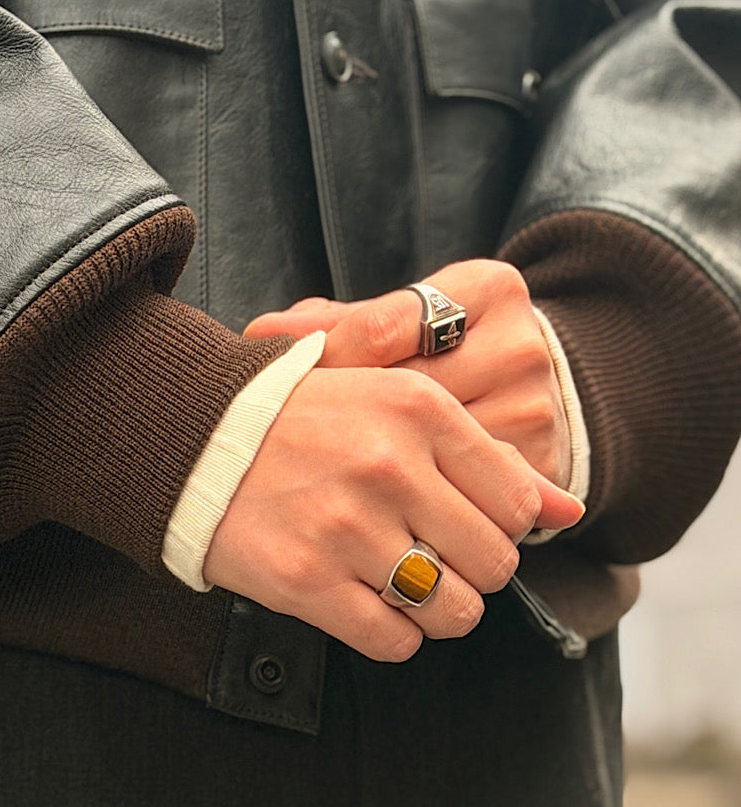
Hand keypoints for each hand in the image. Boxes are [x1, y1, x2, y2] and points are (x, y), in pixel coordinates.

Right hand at [204, 367, 583, 661]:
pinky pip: (394, 641)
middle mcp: (391, 466)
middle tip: (430, 552)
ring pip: (454, 612)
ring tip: (402, 580)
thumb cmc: (308, 419)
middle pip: (496, 564)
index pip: (518, 504)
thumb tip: (569, 511)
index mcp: (420, 411)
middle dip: (472, 569)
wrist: (197, 440)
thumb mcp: (399, 408)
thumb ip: (490, 456)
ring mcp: (348, 527)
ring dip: (438, 609)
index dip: (499, 525)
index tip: (462, 519)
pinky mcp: (307, 582)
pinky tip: (365, 599)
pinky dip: (392, 633)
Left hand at [244, 261, 570, 487]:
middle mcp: (519, 347)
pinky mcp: (542, 467)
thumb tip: (262, 331)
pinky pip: (462, 497)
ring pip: (434, 456)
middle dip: (344, 426)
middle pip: (407, 396)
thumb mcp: (410, 318)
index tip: (281, 389)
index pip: (384, 327)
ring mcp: (533, 409)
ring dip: (376, 478)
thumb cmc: (450, 351)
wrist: (545, 391)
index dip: (325, 361)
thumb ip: (341, 322)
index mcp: (488, 290)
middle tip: (291, 451)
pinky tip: (375, 516)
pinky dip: (418, 509)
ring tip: (323, 488)